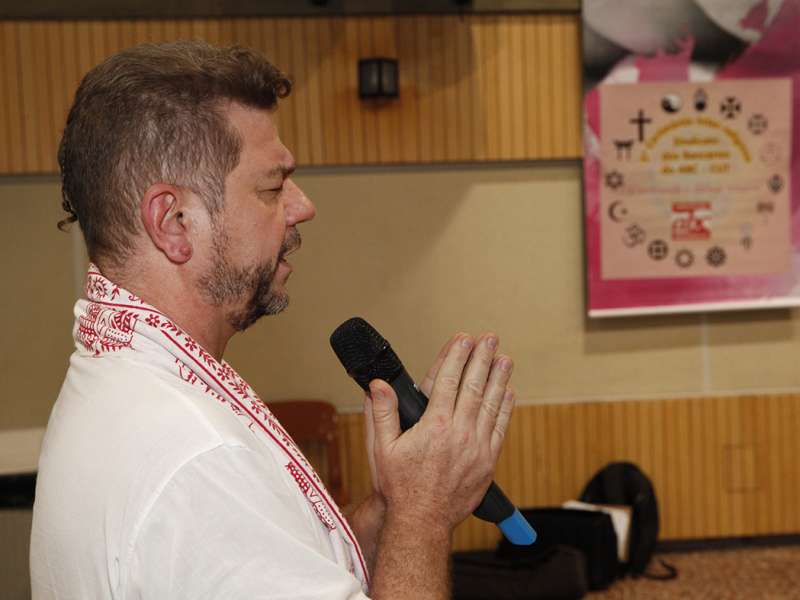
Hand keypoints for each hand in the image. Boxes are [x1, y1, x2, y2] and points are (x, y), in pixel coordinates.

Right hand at [364, 332, 514, 530]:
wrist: (422, 521)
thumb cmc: (400, 486)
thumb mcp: (382, 448)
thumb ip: (381, 413)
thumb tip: (378, 385)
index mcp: (434, 426)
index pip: (448, 381)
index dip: (456, 356)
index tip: (462, 338)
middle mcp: (459, 433)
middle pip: (474, 386)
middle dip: (481, 358)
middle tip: (489, 338)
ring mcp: (477, 447)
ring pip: (491, 405)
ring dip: (498, 378)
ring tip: (504, 358)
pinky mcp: (487, 462)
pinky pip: (500, 428)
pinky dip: (505, 408)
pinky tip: (508, 392)